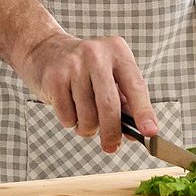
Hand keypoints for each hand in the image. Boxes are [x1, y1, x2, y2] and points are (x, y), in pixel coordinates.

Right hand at [19, 31, 157, 153]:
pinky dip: (70, 122)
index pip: (136, 86)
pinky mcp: (54, 78)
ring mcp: (73, 64)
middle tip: (111, 146)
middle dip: (111, 133)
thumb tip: (137, 133)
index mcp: (117, 50)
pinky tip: (69, 108)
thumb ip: (125, 102)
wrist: (45, 50)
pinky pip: (67, 117)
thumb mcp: (109, 75)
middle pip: (109, 106)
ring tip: (85, 118)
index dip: (144, 112)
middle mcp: (96, 54)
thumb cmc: (85, 69)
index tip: (150, 132)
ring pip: (87, 116)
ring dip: (87, 128)